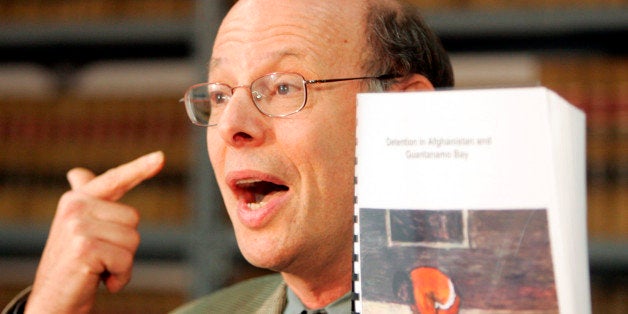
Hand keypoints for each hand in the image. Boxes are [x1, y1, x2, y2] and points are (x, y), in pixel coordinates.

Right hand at [25, 151, 164, 313]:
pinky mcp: (84, 248)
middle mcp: (75, 207)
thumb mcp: (79, 228)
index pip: (115, 180)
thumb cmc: (73, 264)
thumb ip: (86, 201)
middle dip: (125, 245)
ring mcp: (77, 226)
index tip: (161, 157)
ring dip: (122, 263)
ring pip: (132, 240)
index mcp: (77, 199)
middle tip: (99, 258)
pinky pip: (125, 260)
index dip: (139, 168)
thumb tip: (78, 173)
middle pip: (134, 219)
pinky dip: (119, 276)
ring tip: (98, 268)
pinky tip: (99, 280)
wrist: (53, 301)